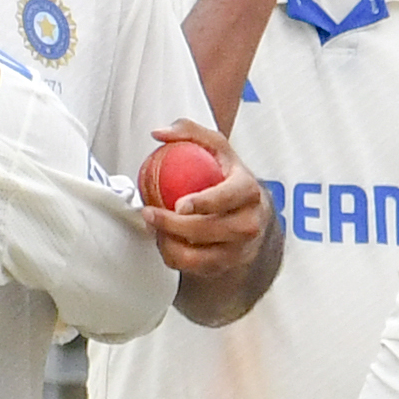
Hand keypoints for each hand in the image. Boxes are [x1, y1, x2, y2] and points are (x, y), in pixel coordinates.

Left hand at [142, 118, 267, 284]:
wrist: (249, 213)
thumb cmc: (227, 175)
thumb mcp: (215, 147)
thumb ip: (188, 131)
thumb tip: (158, 133)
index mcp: (249, 191)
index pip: (228, 198)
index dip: (205, 203)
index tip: (180, 204)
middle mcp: (249, 223)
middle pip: (208, 230)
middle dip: (173, 225)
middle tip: (149, 213)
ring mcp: (238, 249)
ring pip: (197, 255)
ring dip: (168, 241)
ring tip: (153, 225)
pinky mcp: (224, 266)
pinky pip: (190, 267)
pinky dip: (171, 254)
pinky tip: (162, 238)